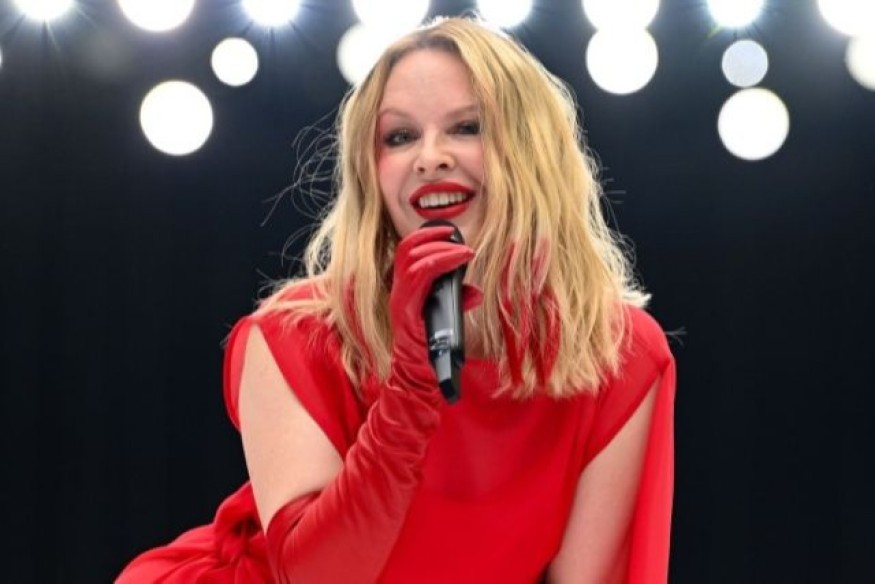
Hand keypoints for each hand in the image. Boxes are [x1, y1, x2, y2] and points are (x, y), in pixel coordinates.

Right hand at [388, 226, 478, 391]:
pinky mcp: (406, 312)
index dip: (425, 235)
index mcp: (405, 289)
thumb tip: (477, 292)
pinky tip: (457, 263)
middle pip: (408, 250)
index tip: (449, 231)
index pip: (407, 251)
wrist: (419, 377)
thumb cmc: (432, 347)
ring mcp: (400, 301)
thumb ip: (458, 301)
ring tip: (465, 251)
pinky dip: (439, 265)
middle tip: (458, 238)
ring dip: (442, 251)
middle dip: (433, 237)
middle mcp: (398, 291)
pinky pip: (418, 279)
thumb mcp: (448, 317)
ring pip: (413, 261)